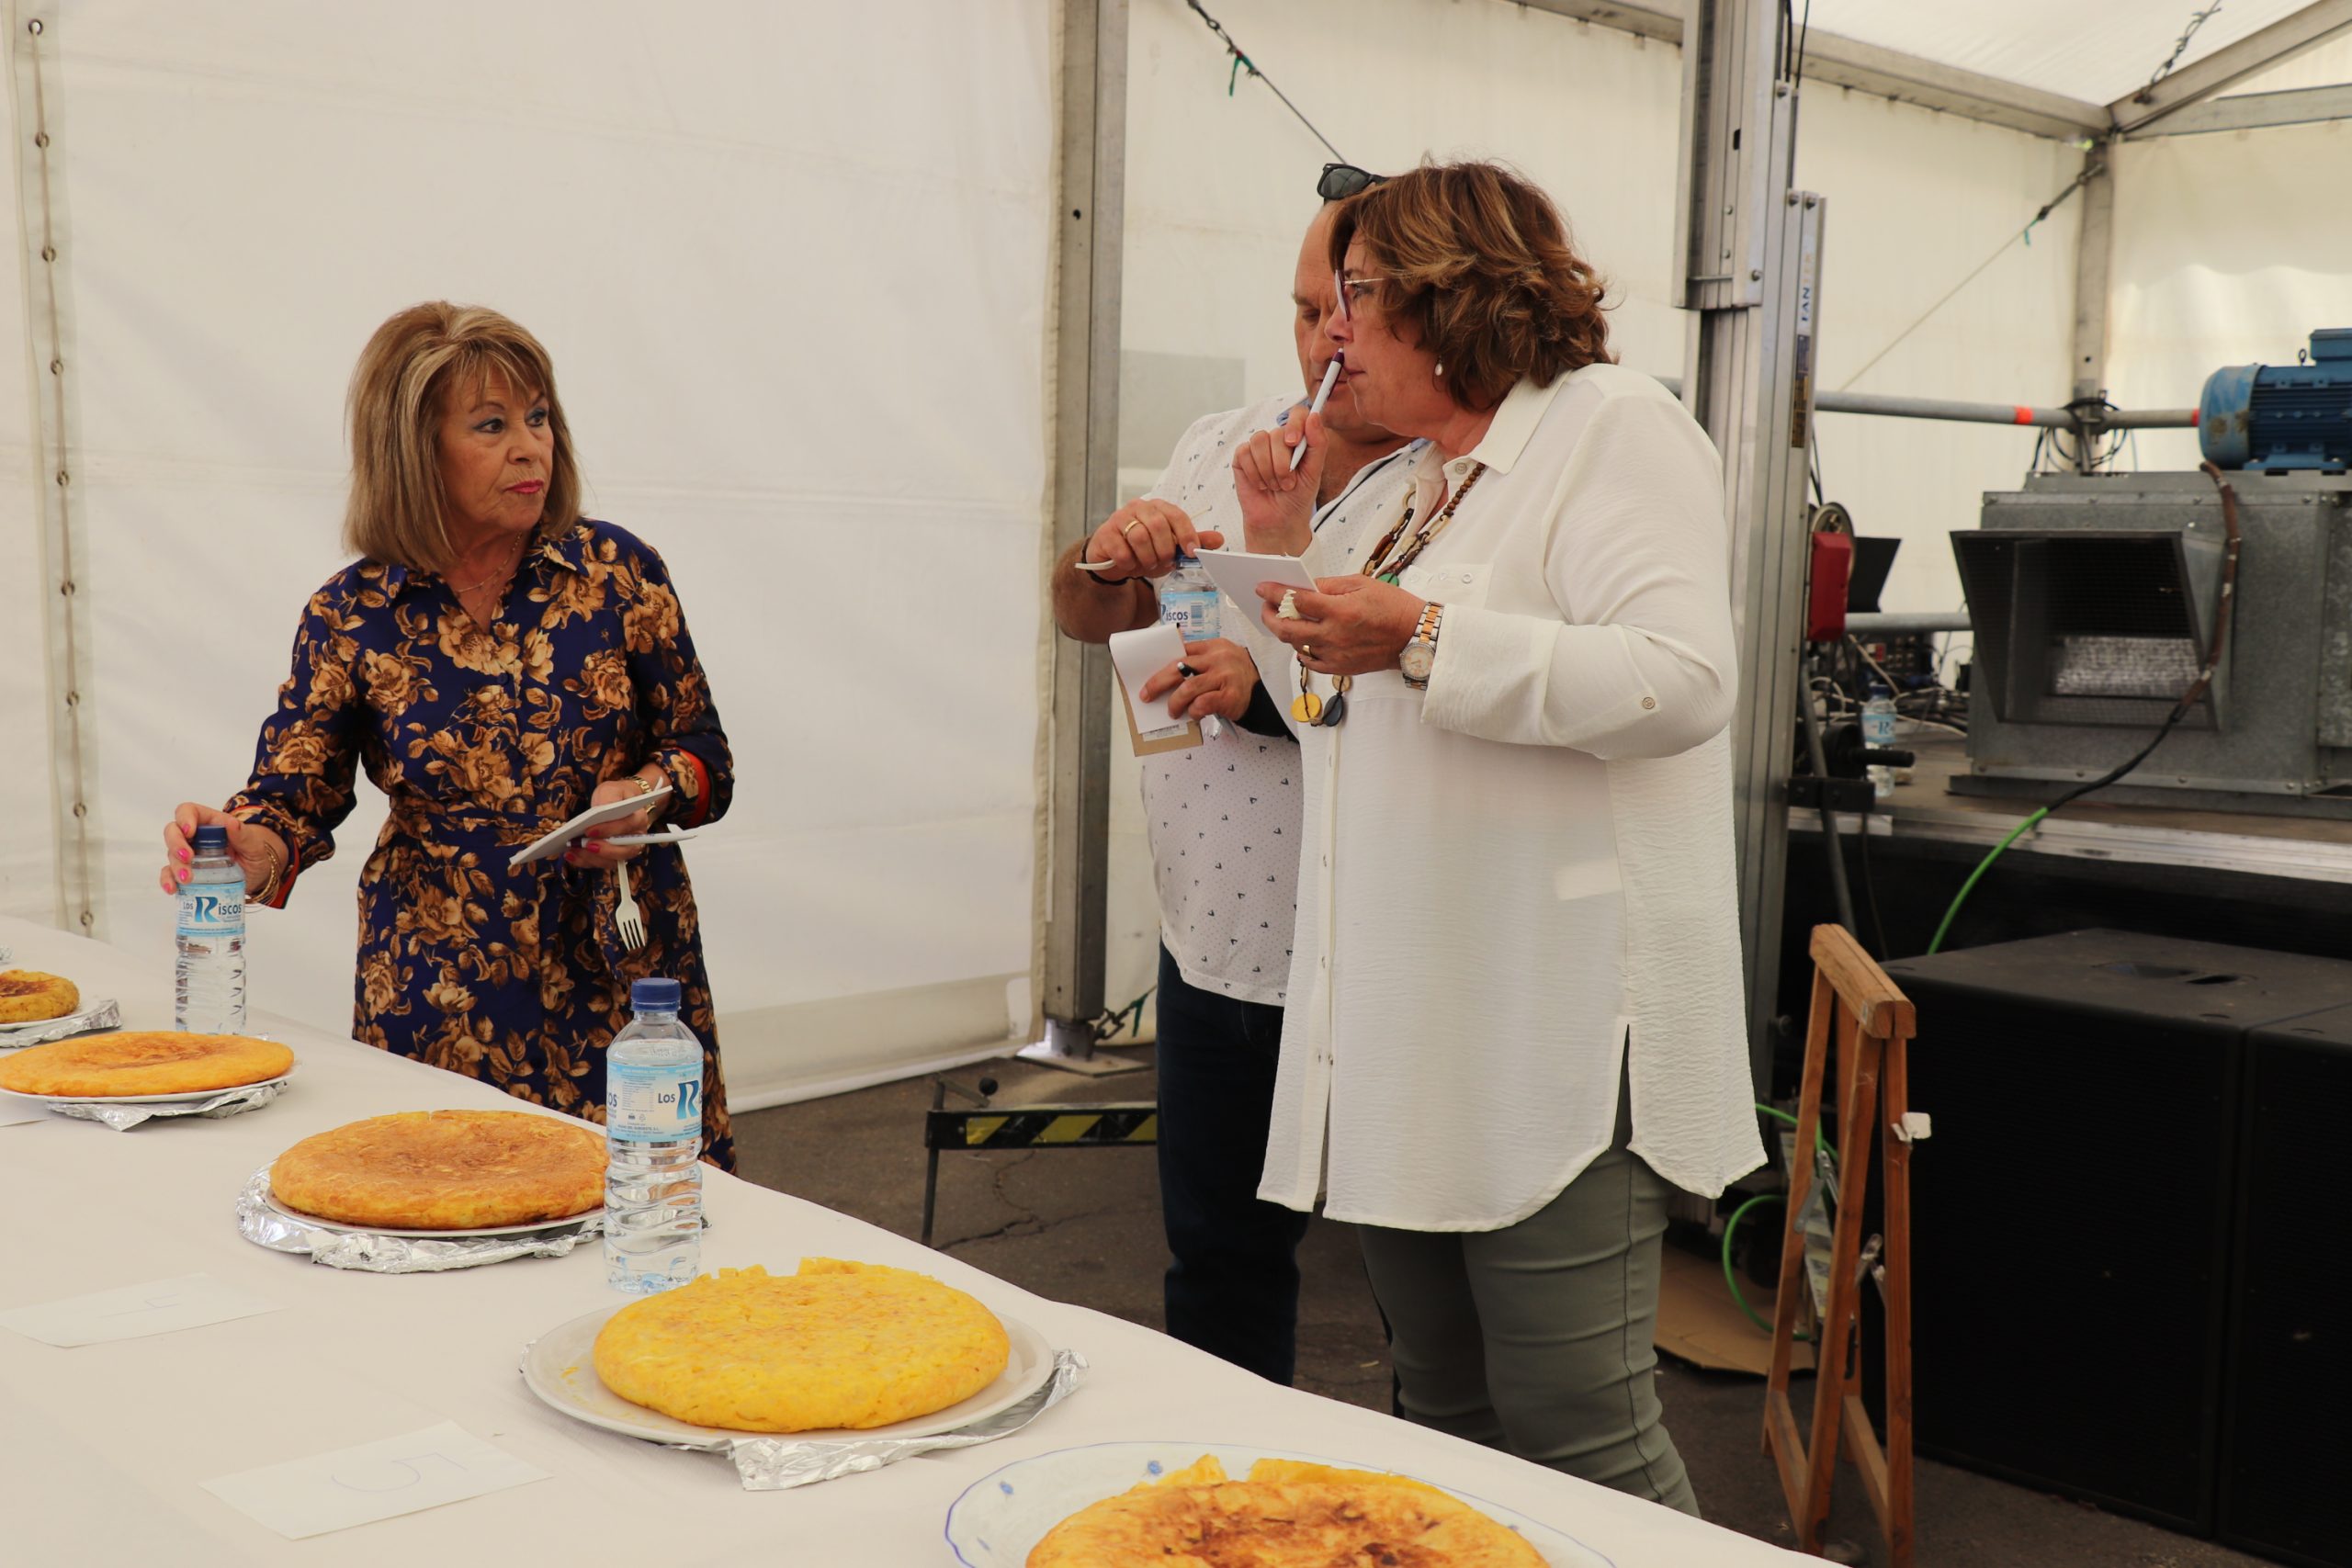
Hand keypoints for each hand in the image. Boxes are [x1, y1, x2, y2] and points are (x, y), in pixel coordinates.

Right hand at [158, 804, 282, 895]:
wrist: (257, 877)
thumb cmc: (254, 855)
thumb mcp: (254, 845)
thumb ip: (244, 835)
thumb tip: (231, 823)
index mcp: (210, 822)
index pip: (188, 811)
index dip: (184, 818)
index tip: (189, 831)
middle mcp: (195, 836)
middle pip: (173, 831)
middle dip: (176, 844)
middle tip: (188, 858)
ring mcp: (188, 855)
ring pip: (171, 854)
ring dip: (175, 866)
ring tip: (187, 879)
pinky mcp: (186, 872)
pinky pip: (170, 874)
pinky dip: (168, 881)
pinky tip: (172, 889)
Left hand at [568, 775, 654, 868]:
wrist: (618, 802)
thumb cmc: (615, 795)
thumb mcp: (611, 789)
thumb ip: (608, 798)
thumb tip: (600, 812)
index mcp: (639, 818)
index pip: (628, 826)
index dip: (609, 830)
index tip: (589, 830)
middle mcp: (636, 838)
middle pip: (625, 851)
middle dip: (603, 850)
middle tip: (583, 844)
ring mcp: (625, 850)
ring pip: (612, 861)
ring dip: (591, 858)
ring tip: (572, 850)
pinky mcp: (612, 857)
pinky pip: (600, 864)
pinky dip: (584, 861)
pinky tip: (570, 854)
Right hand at [1081, 499, 1224, 582]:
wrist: (1114, 559)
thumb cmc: (1145, 550)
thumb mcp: (1171, 547)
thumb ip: (1192, 542)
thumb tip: (1218, 539)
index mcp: (1159, 507)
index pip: (1177, 515)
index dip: (1187, 534)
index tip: (1192, 552)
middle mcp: (1139, 507)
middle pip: (1158, 525)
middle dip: (1165, 549)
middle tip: (1164, 561)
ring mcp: (1120, 518)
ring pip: (1139, 537)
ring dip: (1147, 558)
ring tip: (1147, 564)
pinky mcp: (1105, 533)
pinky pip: (1121, 550)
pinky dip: (1129, 562)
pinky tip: (1130, 564)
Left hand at [1137, 638, 1259, 722]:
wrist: (1266, 691)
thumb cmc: (1237, 677)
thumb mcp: (1221, 659)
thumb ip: (1199, 660)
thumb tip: (1168, 673)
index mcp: (1213, 646)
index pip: (1181, 650)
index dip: (1161, 663)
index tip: (1148, 676)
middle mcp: (1218, 658)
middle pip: (1179, 667)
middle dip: (1158, 682)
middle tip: (1147, 695)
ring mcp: (1224, 676)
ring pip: (1188, 688)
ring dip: (1175, 702)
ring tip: (1173, 711)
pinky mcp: (1229, 696)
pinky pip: (1203, 703)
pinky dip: (1194, 711)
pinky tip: (1195, 715)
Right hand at [1232, 408, 1322, 557]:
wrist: (1278, 520)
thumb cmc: (1298, 496)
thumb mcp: (1315, 471)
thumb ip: (1318, 443)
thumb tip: (1314, 415)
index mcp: (1299, 438)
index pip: (1297, 414)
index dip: (1294, 424)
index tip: (1293, 443)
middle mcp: (1278, 439)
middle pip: (1276, 433)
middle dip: (1282, 463)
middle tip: (1287, 483)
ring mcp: (1259, 447)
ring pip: (1259, 441)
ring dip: (1268, 470)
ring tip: (1274, 485)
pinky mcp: (1241, 457)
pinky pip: (1244, 452)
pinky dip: (1254, 473)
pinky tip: (1260, 485)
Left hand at [1255, 575, 1426, 677]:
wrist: (1414, 637)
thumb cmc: (1393, 607)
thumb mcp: (1362, 584)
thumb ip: (1330, 585)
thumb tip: (1305, 586)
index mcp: (1340, 610)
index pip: (1296, 601)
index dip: (1275, 592)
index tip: (1263, 588)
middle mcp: (1334, 635)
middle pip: (1287, 629)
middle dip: (1269, 616)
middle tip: (1265, 607)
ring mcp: (1335, 655)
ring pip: (1296, 646)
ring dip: (1285, 632)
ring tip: (1284, 620)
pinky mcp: (1340, 668)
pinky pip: (1309, 662)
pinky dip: (1300, 650)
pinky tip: (1301, 641)